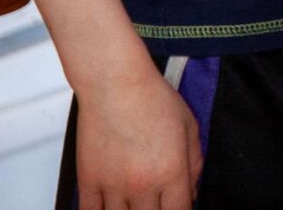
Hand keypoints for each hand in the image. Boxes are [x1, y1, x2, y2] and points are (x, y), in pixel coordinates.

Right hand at [77, 65, 200, 209]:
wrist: (115, 84)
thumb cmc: (155, 100)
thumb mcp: (190, 128)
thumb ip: (195, 164)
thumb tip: (191, 194)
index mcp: (172, 172)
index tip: (178, 207)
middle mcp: (142, 185)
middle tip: (156, 203)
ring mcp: (113, 186)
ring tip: (136, 203)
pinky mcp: (87, 182)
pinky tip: (111, 207)